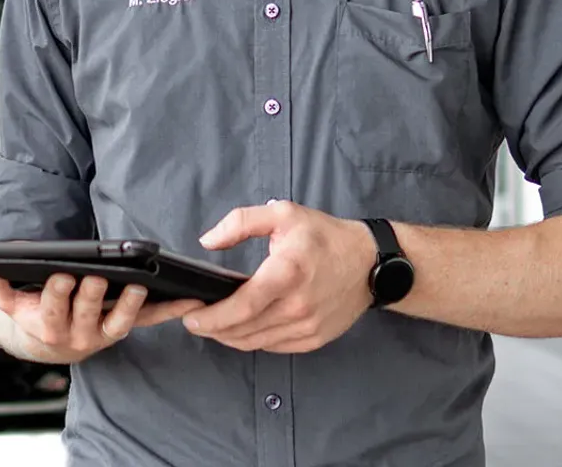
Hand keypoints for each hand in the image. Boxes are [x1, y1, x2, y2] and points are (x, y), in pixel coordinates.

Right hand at [0, 272, 202, 362]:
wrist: (50, 343)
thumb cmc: (32, 312)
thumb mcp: (9, 304)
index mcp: (48, 324)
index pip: (52, 307)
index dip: (56, 293)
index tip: (61, 275)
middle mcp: (77, 334)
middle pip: (85, 312)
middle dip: (91, 295)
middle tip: (97, 277)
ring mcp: (102, 334)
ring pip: (118, 321)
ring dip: (129, 305)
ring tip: (139, 287)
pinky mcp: (122, 329)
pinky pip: (147, 321)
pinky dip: (168, 311)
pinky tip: (187, 298)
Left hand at [181, 200, 376, 352]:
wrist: (371, 263)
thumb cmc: (325, 237)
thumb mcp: (282, 214)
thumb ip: (240, 222)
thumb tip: (208, 241)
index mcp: (288, 273)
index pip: (243, 306)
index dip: (213, 317)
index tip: (190, 317)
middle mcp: (298, 306)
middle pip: (244, 330)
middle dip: (212, 329)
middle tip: (193, 319)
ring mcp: (308, 327)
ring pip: (255, 343)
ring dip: (228, 337)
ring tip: (212, 324)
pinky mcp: (314, 339)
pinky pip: (273, 347)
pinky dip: (252, 340)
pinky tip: (241, 328)